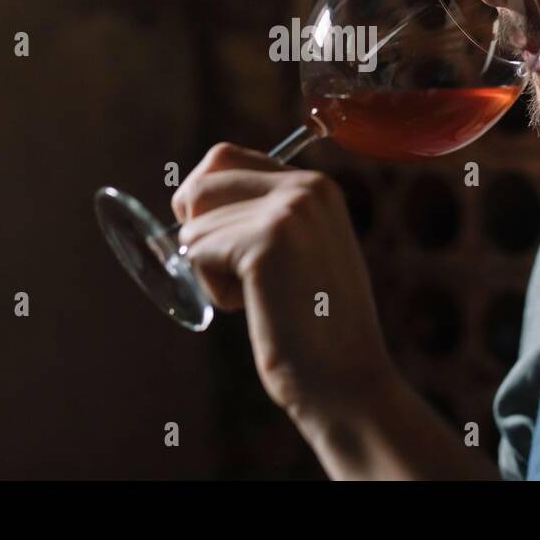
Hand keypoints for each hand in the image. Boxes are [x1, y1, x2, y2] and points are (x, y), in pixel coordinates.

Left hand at [172, 143, 394, 423]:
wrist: (347, 381)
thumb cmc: (315, 326)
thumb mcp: (303, 251)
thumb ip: (267, 216)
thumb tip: (192, 194)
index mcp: (316, 185)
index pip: (224, 158)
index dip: (204, 199)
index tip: (216, 241)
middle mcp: (305, 186)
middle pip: (202, 179)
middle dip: (195, 226)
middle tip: (224, 270)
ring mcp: (288, 210)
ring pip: (195, 222)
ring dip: (208, 266)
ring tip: (254, 297)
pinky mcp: (266, 242)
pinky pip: (197, 251)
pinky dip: (212, 287)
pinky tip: (255, 308)